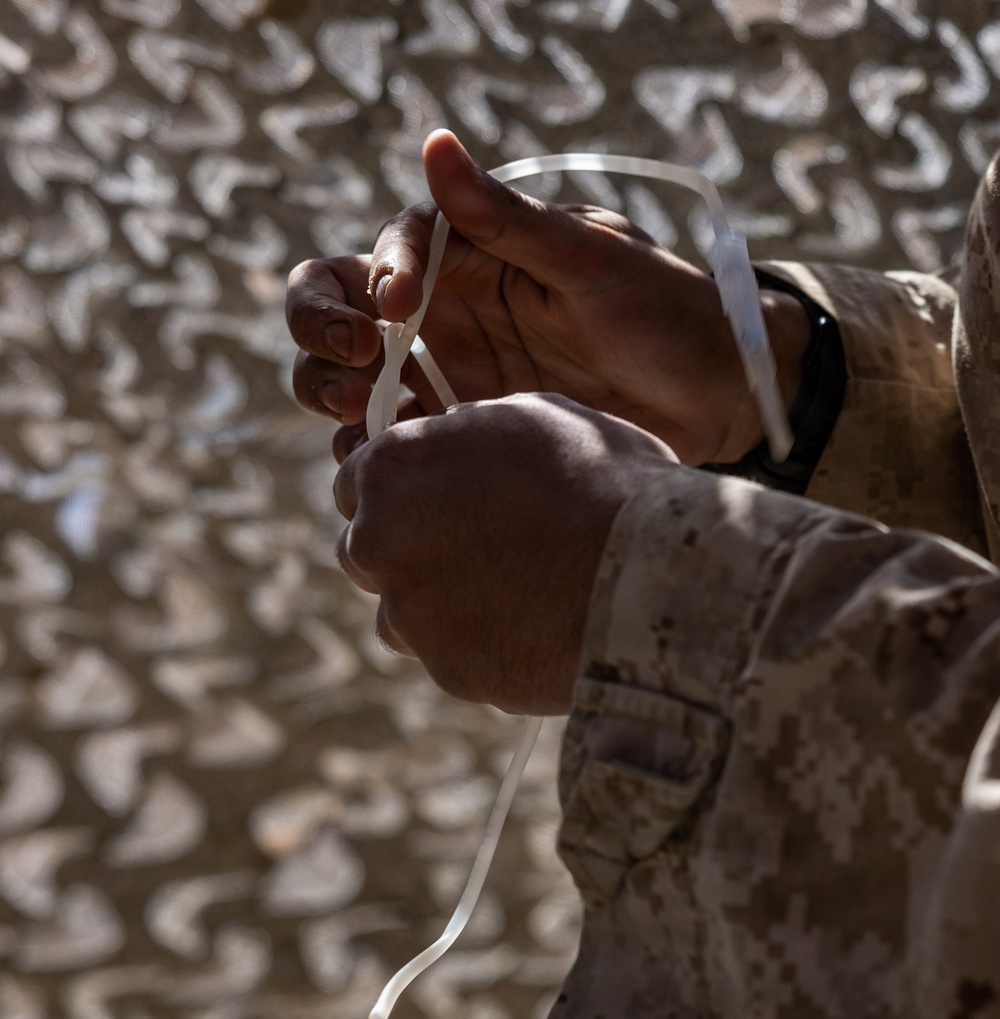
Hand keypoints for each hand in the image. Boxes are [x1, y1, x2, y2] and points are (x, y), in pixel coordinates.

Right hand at [287, 131, 810, 468]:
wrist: (719, 403)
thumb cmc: (670, 313)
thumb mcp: (591, 262)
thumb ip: (507, 220)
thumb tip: (434, 143)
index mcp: (471, 258)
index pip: (381, 252)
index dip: (369, 278)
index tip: (397, 311)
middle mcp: (448, 315)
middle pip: (341, 314)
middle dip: (322, 338)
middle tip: (355, 374)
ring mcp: (452, 379)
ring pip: (351, 385)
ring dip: (332, 399)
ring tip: (362, 425)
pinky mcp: (466, 438)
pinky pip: (397, 446)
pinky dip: (373, 456)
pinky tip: (385, 469)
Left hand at [334, 394, 676, 714]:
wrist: (651, 579)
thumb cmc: (604, 483)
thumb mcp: (536, 418)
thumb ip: (471, 435)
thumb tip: (458, 444)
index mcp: (394, 468)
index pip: (356, 482)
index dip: (399, 489)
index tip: (433, 497)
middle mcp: (381, 544)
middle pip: (367, 551)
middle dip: (406, 549)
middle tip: (471, 547)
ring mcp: (411, 616)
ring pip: (401, 613)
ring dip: (438, 604)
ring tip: (510, 592)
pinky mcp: (448, 672)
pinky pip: (450, 657)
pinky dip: (480, 646)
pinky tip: (533, 626)